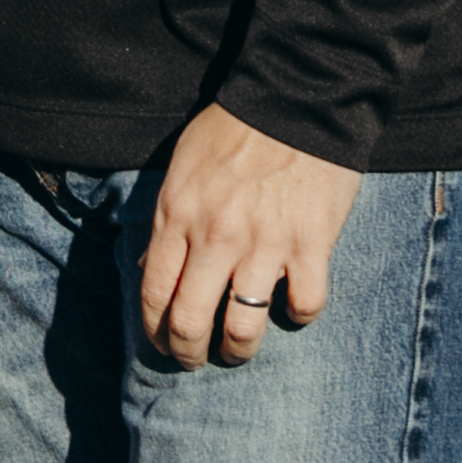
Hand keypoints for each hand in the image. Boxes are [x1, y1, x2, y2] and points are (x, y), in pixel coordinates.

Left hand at [141, 106, 356, 365]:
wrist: (295, 103)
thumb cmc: (232, 133)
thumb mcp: (180, 170)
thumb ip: (165, 221)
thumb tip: (148, 270)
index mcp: (177, 217)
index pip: (154, 293)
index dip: (155, 330)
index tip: (161, 344)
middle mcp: (216, 237)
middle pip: (191, 320)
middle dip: (188, 352)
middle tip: (194, 359)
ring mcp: (266, 244)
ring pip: (243, 325)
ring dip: (238, 348)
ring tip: (238, 347)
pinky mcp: (312, 244)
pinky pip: (305, 305)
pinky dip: (298, 315)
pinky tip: (291, 307)